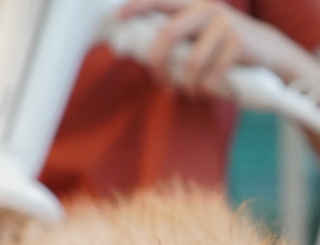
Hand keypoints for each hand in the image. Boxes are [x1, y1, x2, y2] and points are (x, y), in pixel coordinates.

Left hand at [120, 0, 319, 96]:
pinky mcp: (239, 43)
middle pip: (169, 35)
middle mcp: (208, 9)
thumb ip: (179, 42)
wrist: (268, 52)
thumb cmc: (225, 50)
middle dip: (159, 64)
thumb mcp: (201, 39)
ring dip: (186, 85)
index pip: (162, 1)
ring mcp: (225, 24)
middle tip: (160, 82)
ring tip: (189, 93)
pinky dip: (206, 90)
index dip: (138, 6)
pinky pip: (211, 76)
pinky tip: (208, 92)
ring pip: (191, 62)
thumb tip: (146, 56)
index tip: (119, 16)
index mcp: (194, 6)